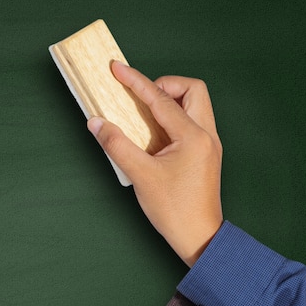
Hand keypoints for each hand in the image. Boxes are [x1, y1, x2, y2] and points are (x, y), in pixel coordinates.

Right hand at [87, 61, 223, 266]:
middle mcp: (207, 134)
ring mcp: (209, 144)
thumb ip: (116, 145)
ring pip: (195, 105)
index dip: (136, 81)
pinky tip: (156, 134)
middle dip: (164, 86)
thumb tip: (96, 123)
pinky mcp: (206, 154)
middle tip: (140, 98)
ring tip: (146, 115)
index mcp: (193, 136)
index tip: (117, 68)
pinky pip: (192, 122)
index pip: (160, 99)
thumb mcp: (140, 176)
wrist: (199, 236)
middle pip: (192, 90)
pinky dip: (174, 118)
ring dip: (171, 102)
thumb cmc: (173, 210)